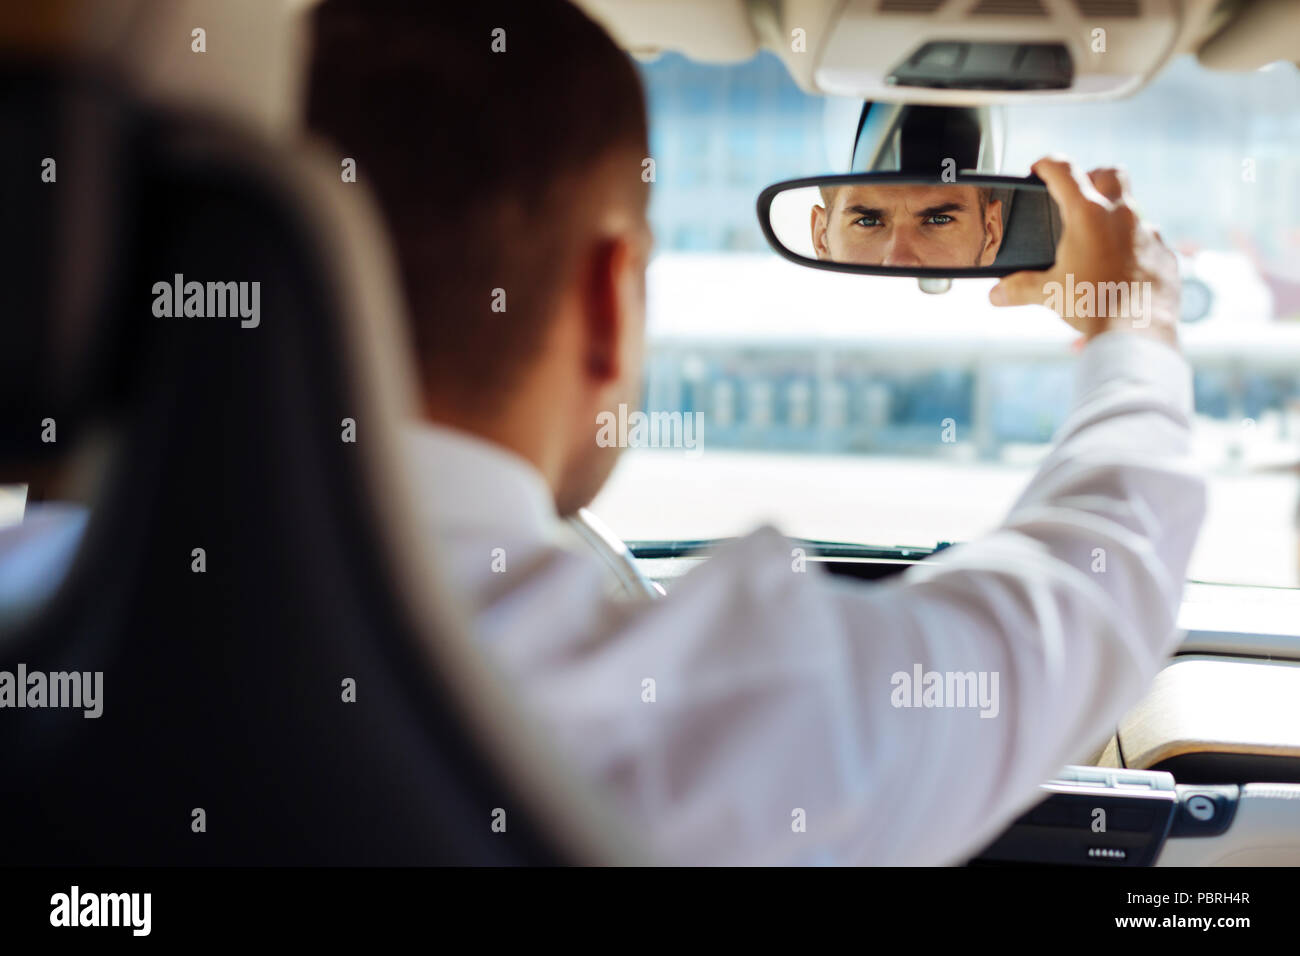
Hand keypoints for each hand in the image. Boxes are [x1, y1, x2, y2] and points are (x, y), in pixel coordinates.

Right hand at [990, 157, 1179, 349]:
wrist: (1137, 333)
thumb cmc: (1093, 306)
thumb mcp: (1048, 294)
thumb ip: (1019, 289)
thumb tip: (996, 294)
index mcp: (1087, 215)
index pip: (1063, 170)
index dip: (1047, 164)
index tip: (1039, 168)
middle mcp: (1122, 215)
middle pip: (1110, 173)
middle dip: (1092, 177)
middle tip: (1078, 196)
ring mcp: (1148, 232)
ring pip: (1133, 208)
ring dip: (1115, 217)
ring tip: (1098, 242)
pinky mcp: (1165, 254)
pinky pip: (1150, 241)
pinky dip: (1135, 248)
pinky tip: (1123, 269)